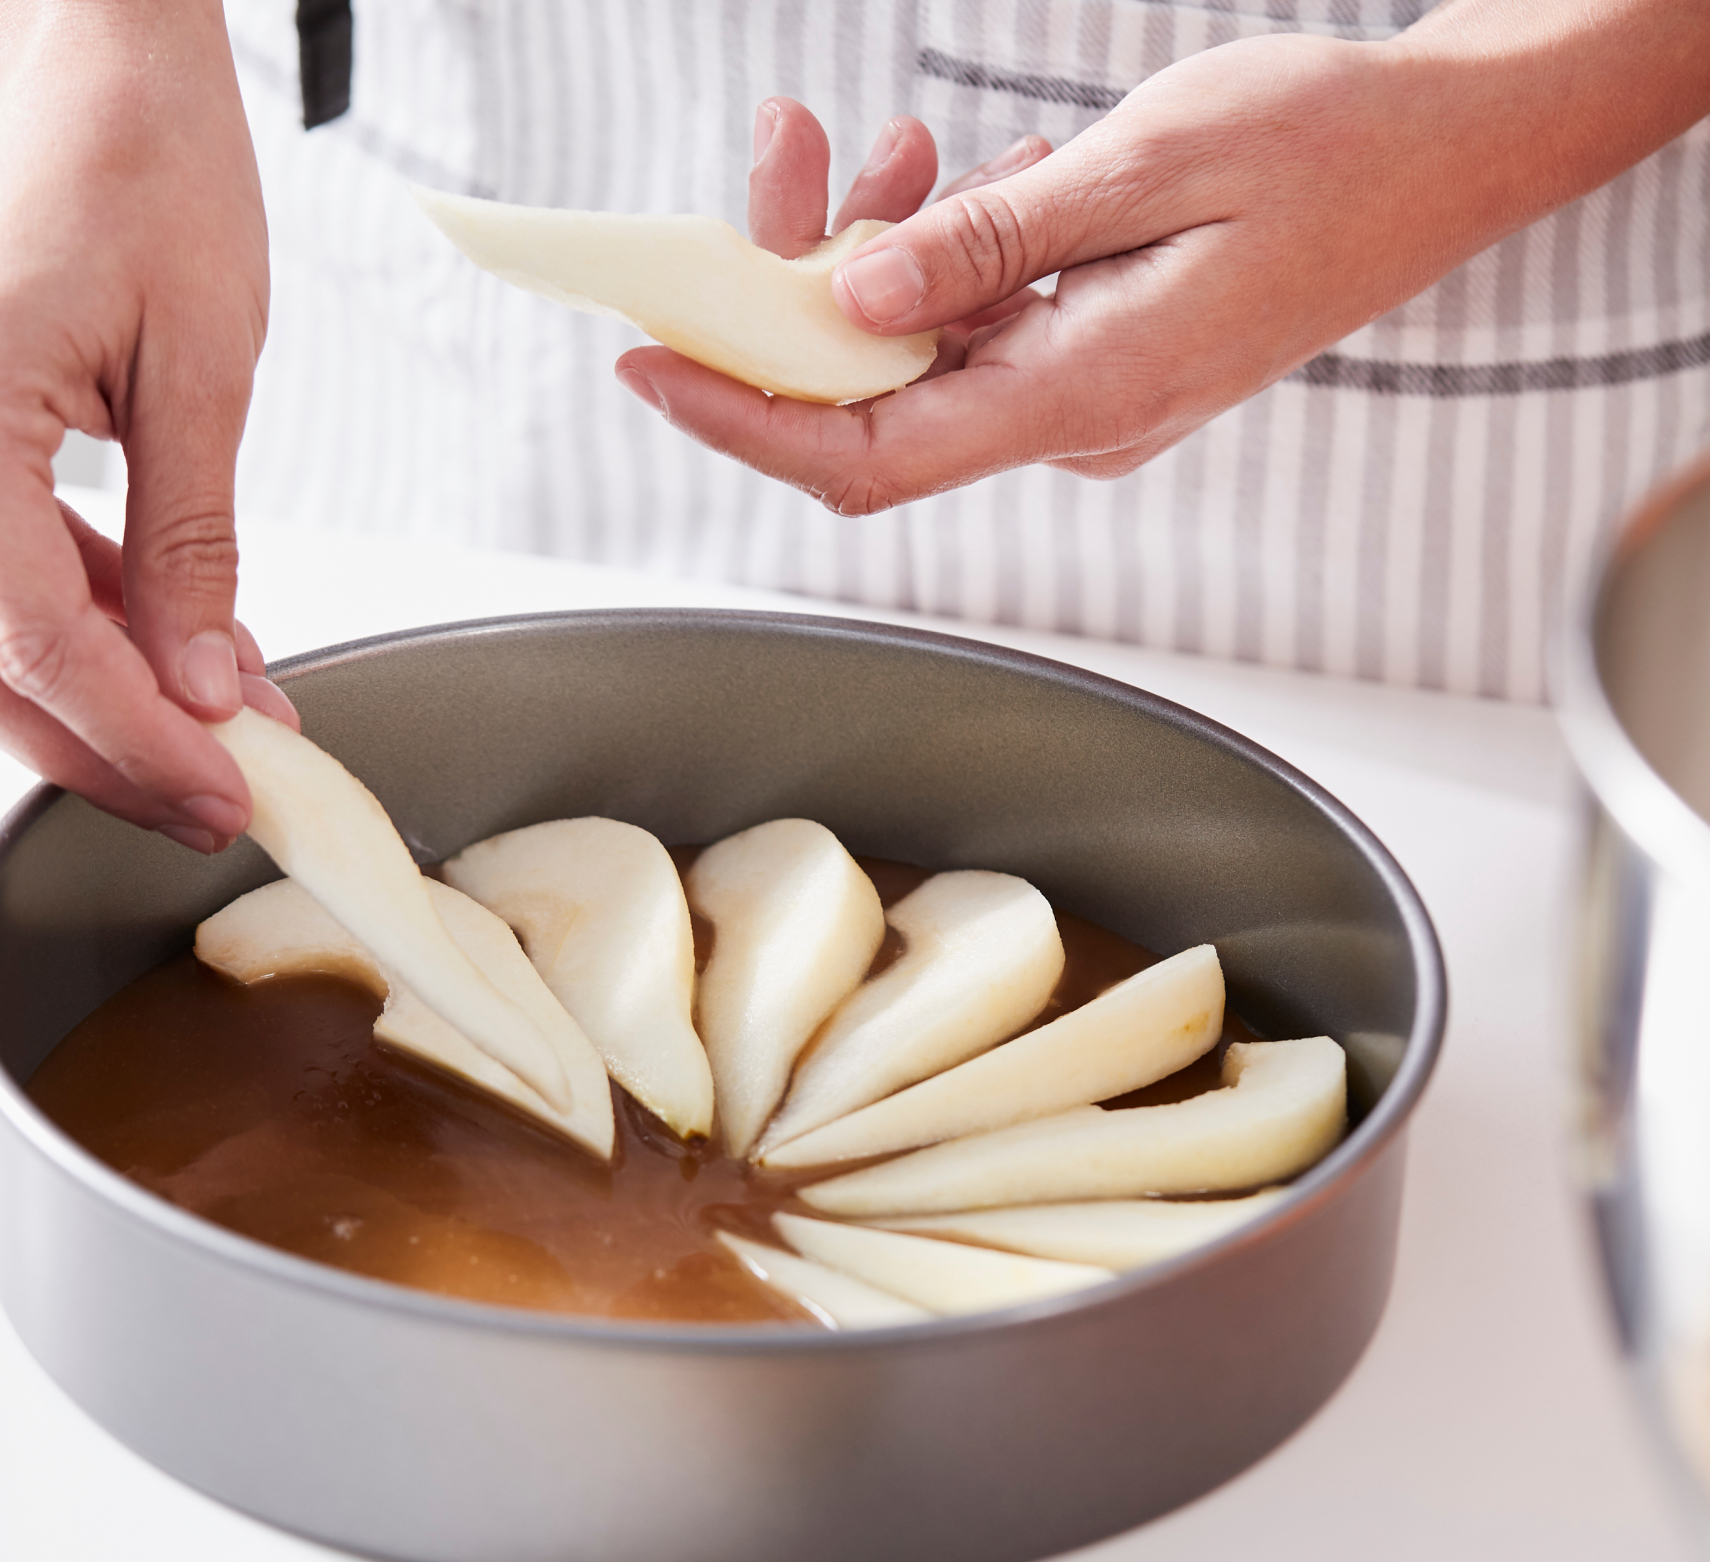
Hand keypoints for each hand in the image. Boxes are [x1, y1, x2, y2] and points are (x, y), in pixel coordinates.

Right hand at [0, 0, 294, 851]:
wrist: (91, 44)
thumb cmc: (136, 155)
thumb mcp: (193, 361)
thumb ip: (192, 539)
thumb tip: (201, 680)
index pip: (38, 639)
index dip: (137, 736)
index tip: (222, 793)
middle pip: (1, 660)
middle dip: (121, 741)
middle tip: (226, 794)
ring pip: (5, 626)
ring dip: (117, 689)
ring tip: (232, 727)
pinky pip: (13, 558)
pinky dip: (101, 615)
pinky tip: (182, 645)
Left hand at [617, 1, 1709, 513]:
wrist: (1437, 159)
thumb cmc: (1327, 153)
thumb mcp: (1148, 166)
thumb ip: (994, 243)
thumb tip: (855, 291)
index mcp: (1087, 396)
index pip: (870, 454)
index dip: (747, 419)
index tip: (653, 364)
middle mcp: (1073, 421)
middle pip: (873, 400)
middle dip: (793, 293)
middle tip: (781, 162)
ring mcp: (1079, 399)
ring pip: (916, 356)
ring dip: (869, 257)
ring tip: (884, 145)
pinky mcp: (1086, 361)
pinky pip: (971, 330)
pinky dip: (934, 258)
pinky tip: (950, 180)